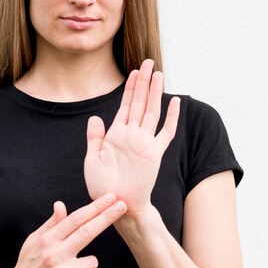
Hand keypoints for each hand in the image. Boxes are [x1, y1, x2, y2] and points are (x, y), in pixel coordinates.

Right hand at [3, 194, 126, 267]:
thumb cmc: (28, 266)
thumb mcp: (34, 241)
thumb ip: (51, 224)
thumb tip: (60, 205)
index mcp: (46, 241)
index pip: (75, 219)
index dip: (94, 207)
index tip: (109, 198)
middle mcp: (54, 255)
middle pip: (87, 232)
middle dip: (107, 217)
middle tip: (122, 206)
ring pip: (93, 261)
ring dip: (86, 264)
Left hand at [84, 60, 179, 214]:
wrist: (116, 205)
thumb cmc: (102, 187)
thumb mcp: (92, 160)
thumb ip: (95, 138)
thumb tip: (95, 118)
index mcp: (116, 135)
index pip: (125, 105)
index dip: (130, 88)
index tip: (134, 71)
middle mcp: (132, 135)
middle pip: (140, 102)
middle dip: (143, 82)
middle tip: (148, 62)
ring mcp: (144, 143)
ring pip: (152, 111)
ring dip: (155, 92)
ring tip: (159, 74)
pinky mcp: (154, 154)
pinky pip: (165, 132)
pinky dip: (171, 117)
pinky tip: (175, 102)